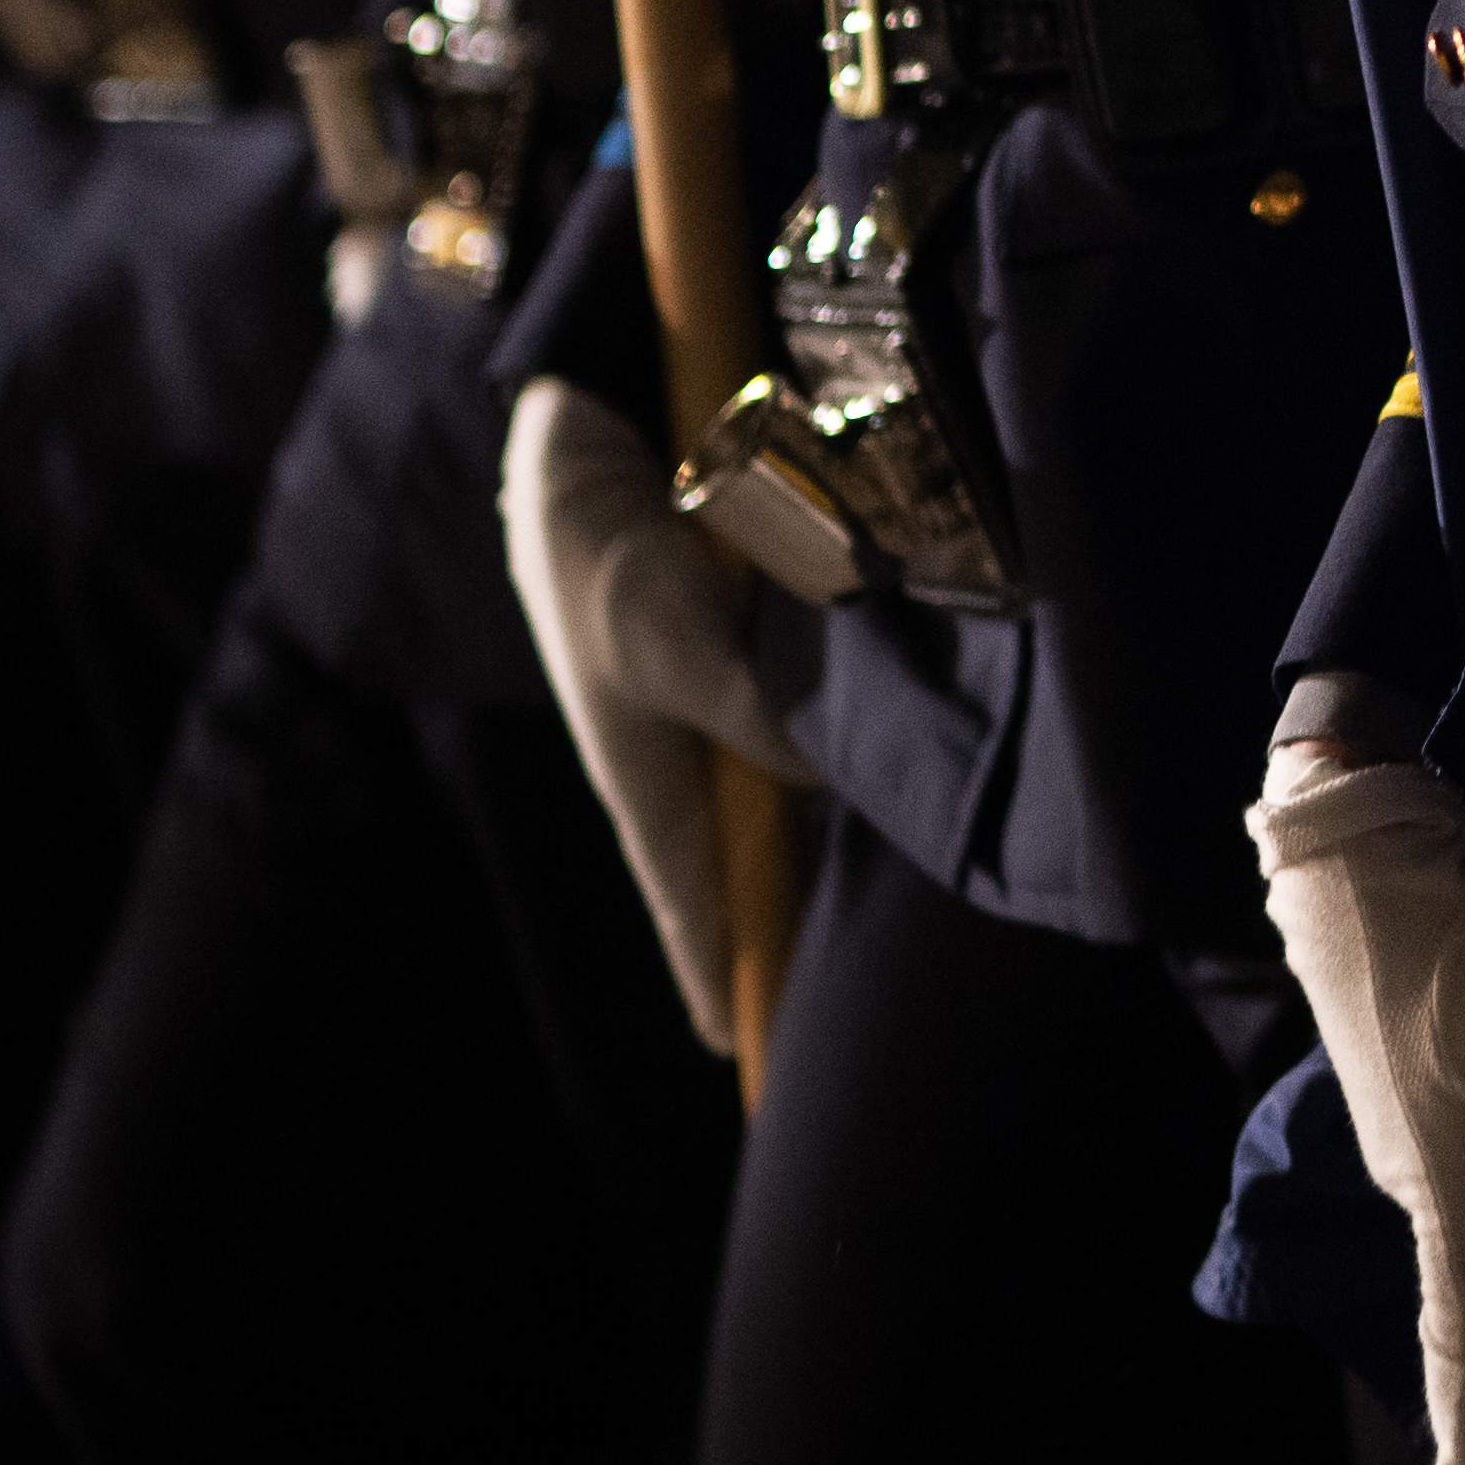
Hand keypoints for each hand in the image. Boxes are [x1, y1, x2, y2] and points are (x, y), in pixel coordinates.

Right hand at [506, 376, 819, 1058]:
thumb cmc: (607, 543)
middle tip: (827, 982)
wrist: (579, 419)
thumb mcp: (673, 639)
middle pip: (744, 845)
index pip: (685, 893)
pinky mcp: (739, 624)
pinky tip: (885, 755)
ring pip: (780, 775)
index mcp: (641, 763)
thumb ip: (758, 714)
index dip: (713, 967)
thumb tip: (833, 780)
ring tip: (870, 890)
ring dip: (818, 823)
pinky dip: (835, 733)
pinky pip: (801, 700)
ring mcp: (709, 678)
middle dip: (781, 909)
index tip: (736, 1045)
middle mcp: (678, 732)